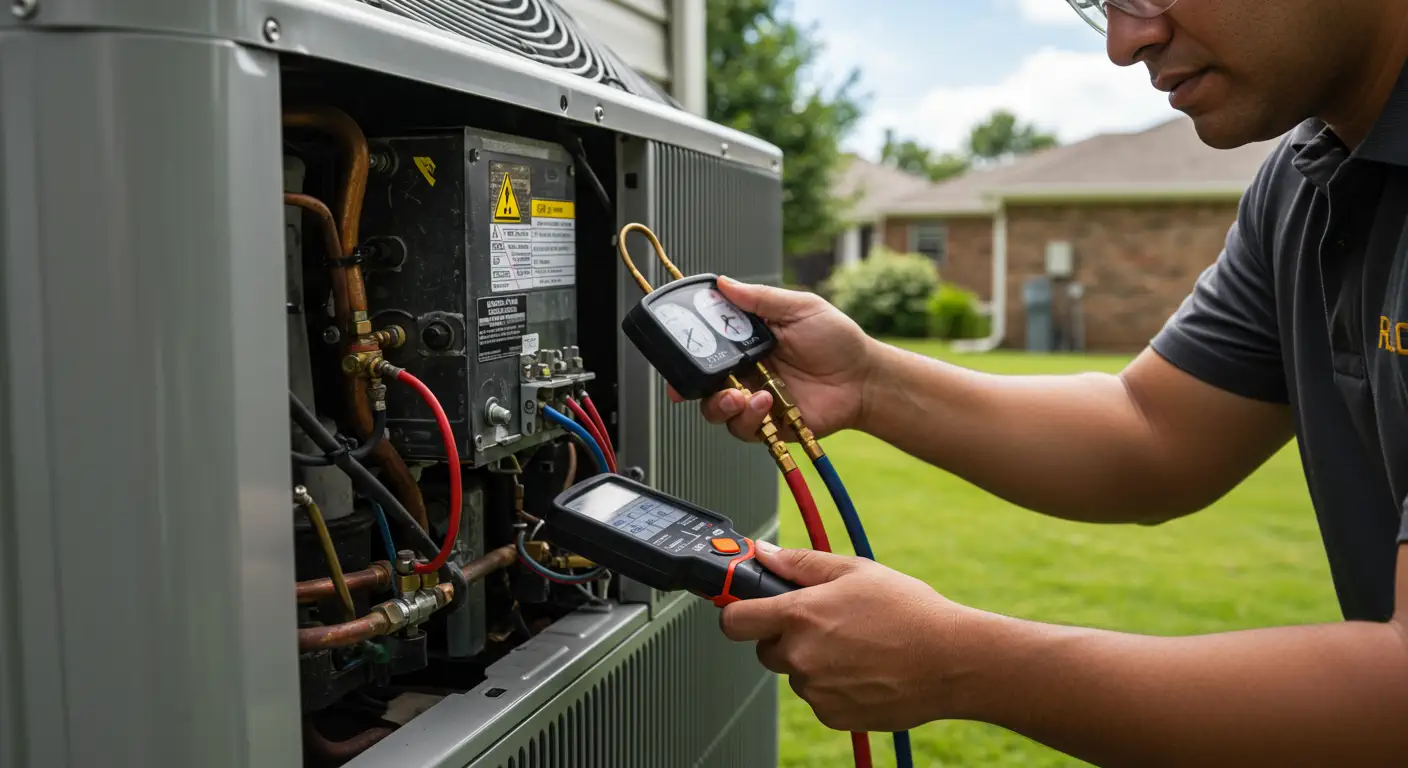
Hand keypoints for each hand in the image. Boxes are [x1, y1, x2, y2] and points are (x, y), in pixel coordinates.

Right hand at [671, 277, 875, 441]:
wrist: (863, 379)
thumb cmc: (837, 341)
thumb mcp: (800, 308)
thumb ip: (760, 299)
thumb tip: (724, 283)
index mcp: (746, 342)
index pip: (705, 345)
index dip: (685, 350)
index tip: (674, 350)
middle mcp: (744, 371)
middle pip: (700, 382)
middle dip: (688, 386)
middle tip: (695, 383)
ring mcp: (753, 398)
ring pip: (714, 409)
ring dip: (720, 404)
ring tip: (740, 396)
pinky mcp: (766, 424)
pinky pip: (742, 428)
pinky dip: (748, 417)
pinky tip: (765, 403)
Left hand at [719, 541, 970, 731]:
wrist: (951, 661)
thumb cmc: (909, 611)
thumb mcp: (855, 571)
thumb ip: (801, 563)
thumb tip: (763, 554)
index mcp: (800, 615)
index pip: (734, 621)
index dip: (736, 612)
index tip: (745, 607)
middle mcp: (801, 656)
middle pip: (765, 649)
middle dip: (785, 636)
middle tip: (825, 624)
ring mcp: (816, 690)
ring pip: (796, 674)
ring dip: (813, 662)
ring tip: (857, 646)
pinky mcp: (832, 715)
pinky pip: (818, 697)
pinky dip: (833, 685)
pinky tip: (865, 669)